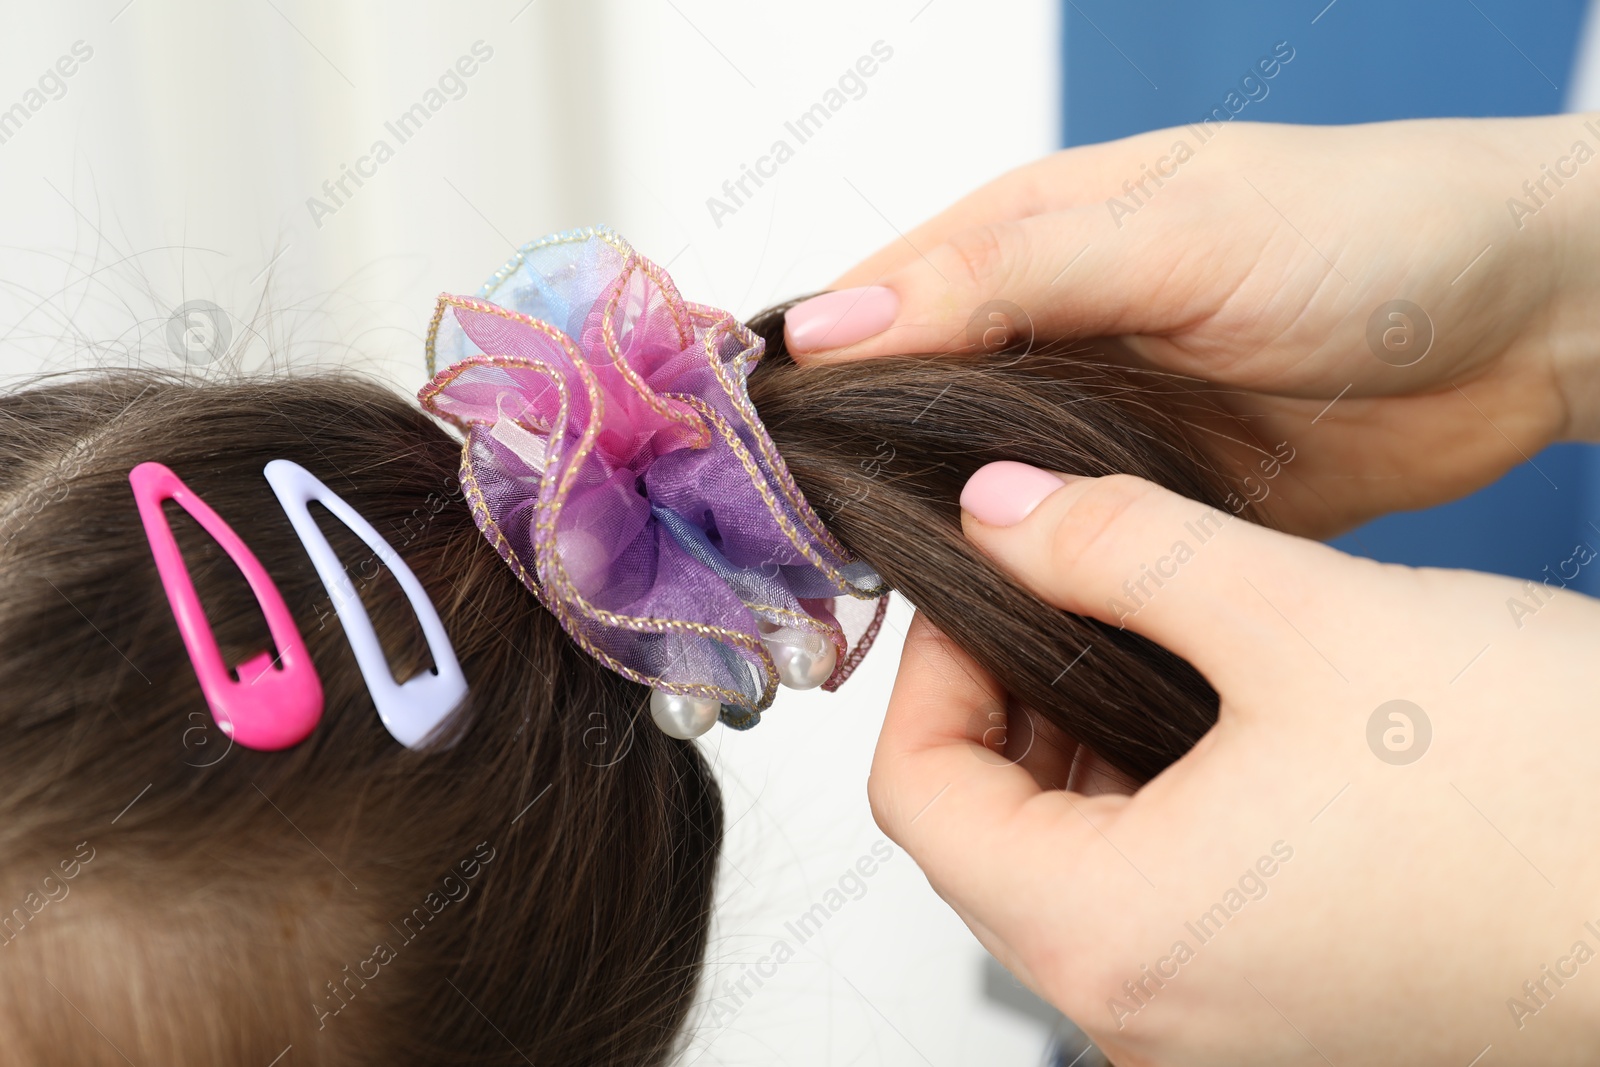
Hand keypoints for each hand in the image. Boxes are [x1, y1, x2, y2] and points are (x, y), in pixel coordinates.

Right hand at [787, 116, 1599, 538]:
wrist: (1528, 323)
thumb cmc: (1374, 230)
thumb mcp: (1175, 232)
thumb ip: (1005, 276)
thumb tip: (835, 324)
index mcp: (1030, 239)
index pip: (873, 304)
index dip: (802, 377)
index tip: (741, 458)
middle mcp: (1047, 332)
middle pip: (904, 411)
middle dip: (848, 478)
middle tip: (790, 563)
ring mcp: (1096, 425)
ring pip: (972, 490)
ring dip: (927, 542)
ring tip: (869, 613)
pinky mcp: (1151, 504)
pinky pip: (1057, 549)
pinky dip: (1015, 583)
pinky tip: (980, 629)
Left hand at [869, 463, 1599, 1064]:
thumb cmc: (1553, 800)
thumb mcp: (1304, 619)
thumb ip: (1117, 549)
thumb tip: (999, 510)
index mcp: (1114, 936)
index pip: (918, 794)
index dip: (930, 668)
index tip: (980, 587)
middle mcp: (1147, 1017)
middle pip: (985, 839)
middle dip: (1006, 704)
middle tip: (1057, 599)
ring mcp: (1217, 1033)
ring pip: (1070, 873)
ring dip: (1078, 753)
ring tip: (1140, 647)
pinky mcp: (1285, 1019)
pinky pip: (1157, 909)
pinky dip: (1152, 811)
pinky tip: (1212, 725)